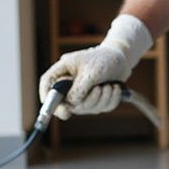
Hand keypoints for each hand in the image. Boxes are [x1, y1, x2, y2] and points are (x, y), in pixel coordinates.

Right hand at [38, 14, 152, 119]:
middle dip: (89, 100)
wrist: (121, 58)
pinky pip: (101, 108)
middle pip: (69, 103)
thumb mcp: (91, 72)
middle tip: (100, 88)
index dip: (48, 98)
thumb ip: (79, 89)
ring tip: (109, 86)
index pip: (47, 84)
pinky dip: (110, 100)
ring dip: (102, 99)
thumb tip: (72, 105)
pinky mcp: (95, 99)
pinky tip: (114, 88)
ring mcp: (82, 93)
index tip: (60, 110)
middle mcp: (70, 83)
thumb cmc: (104, 59)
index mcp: (63, 71)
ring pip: (87, 108)